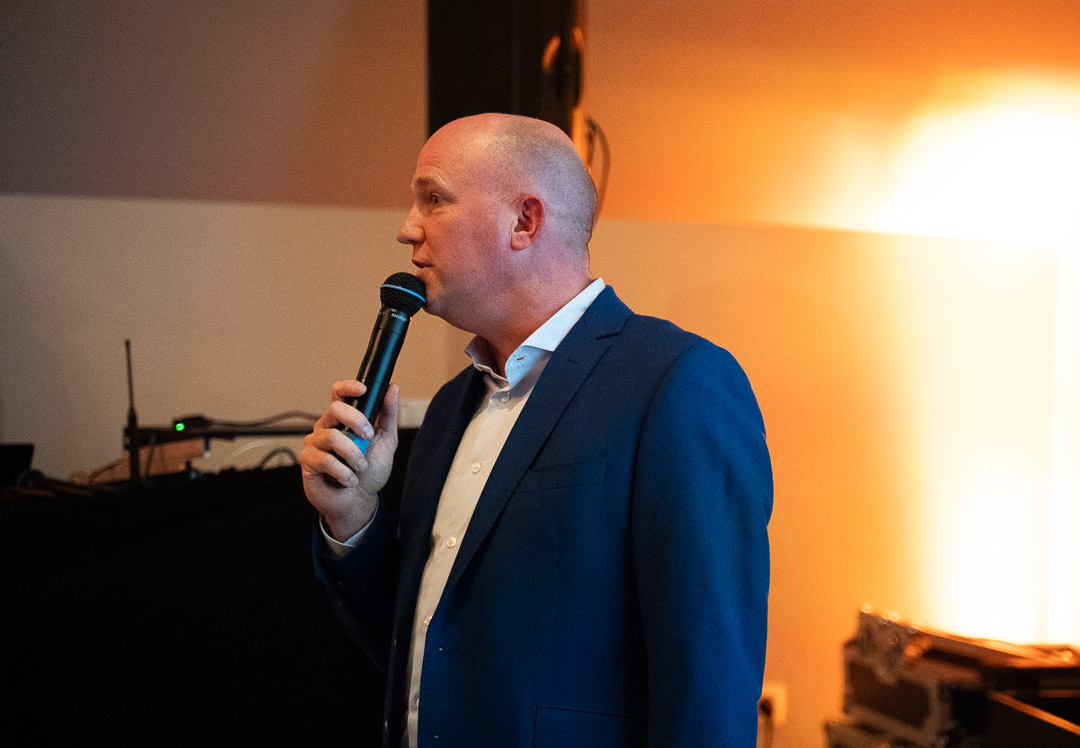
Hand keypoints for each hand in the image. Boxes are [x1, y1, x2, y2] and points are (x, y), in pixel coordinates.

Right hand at [299, 380, 399, 539]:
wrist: (359, 501)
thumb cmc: (370, 472)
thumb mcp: (386, 442)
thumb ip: (388, 416)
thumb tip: (393, 389)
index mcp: (343, 420)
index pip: (339, 394)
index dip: (347, 387)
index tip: (363, 389)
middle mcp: (326, 427)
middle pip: (335, 409)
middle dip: (356, 421)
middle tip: (369, 437)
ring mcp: (315, 444)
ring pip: (331, 437)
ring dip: (353, 454)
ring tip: (361, 468)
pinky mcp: (308, 462)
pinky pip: (324, 459)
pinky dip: (343, 472)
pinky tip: (349, 480)